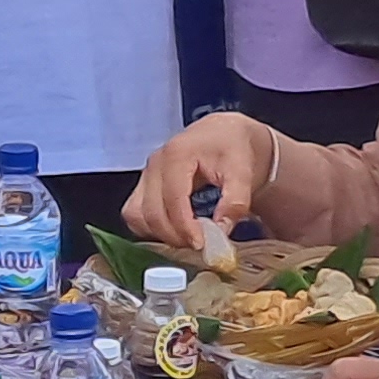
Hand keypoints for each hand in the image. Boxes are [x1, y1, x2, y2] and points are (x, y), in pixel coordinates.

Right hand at [124, 109, 275, 252]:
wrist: (225, 134)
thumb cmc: (232, 147)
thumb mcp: (243, 171)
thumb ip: (235, 201)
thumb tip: (221, 230)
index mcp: (177, 154)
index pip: (172, 198)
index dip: (184, 226)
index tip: (201, 244)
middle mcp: (155, 163)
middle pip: (151, 211)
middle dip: (174, 235)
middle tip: (199, 244)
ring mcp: (146, 174)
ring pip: (137, 215)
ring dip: (159, 233)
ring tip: (187, 237)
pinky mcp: (144, 185)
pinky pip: (135, 214)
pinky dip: (150, 228)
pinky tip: (174, 230)